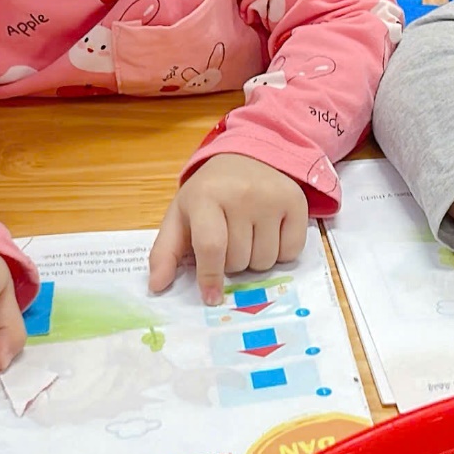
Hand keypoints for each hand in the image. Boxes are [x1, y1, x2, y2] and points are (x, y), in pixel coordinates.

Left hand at [149, 153, 308, 303]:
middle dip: (231, 263)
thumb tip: (156, 286)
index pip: (211, 247)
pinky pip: (291, 252)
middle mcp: (241, 194)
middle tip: (229, 240)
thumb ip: (165, 251)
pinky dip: (280, 253)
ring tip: (250, 235)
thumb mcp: (181, 215)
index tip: (212, 297)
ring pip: (265, 261)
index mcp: (205, 196)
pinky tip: (271, 232)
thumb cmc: (210, 192)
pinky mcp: (297, 202)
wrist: (249, 156)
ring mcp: (272, 197)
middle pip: (239, 260)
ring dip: (255, 260)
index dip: (210, 277)